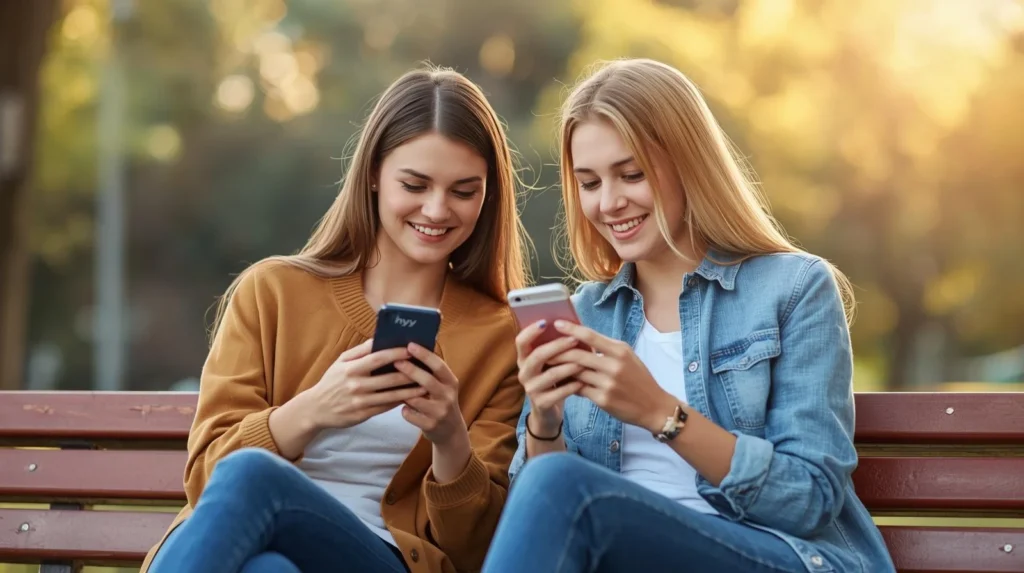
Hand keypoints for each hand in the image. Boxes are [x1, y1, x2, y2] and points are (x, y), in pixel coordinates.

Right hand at [304, 339, 427, 429]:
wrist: (316, 408)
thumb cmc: (332, 381)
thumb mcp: (341, 362)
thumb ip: (360, 350)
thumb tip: (380, 338)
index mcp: (351, 368)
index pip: (379, 358)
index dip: (397, 353)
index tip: (412, 349)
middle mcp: (356, 385)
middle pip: (390, 378)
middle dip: (410, 373)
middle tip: (426, 367)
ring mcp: (360, 401)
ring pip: (392, 395)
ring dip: (411, 390)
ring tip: (426, 384)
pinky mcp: (363, 414)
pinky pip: (387, 407)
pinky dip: (401, 401)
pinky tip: (413, 397)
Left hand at [395, 343, 467, 445]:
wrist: (450, 431)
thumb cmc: (440, 401)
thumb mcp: (443, 385)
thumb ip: (431, 372)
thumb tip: (409, 350)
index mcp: (451, 382)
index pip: (438, 365)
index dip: (424, 354)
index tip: (410, 345)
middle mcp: (448, 396)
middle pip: (427, 381)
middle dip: (411, 370)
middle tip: (396, 361)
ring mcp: (440, 412)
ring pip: (416, 399)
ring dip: (403, 392)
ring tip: (393, 386)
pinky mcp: (431, 425)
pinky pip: (409, 414)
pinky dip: (404, 409)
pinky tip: (403, 407)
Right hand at [515, 320, 584, 434]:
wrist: (548, 411)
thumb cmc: (554, 379)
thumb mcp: (552, 362)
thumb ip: (557, 347)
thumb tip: (575, 326)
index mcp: (524, 358)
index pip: (521, 341)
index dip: (531, 331)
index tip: (546, 322)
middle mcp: (524, 372)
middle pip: (537, 356)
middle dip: (557, 346)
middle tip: (574, 339)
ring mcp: (531, 389)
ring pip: (551, 374)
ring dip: (569, 366)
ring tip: (584, 362)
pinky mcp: (541, 403)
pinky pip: (559, 393)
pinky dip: (572, 386)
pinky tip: (583, 382)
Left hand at [548, 320, 673, 431]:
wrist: (654, 406)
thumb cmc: (639, 379)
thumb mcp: (628, 357)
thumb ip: (606, 348)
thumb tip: (580, 339)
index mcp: (620, 350)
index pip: (590, 336)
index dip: (571, 329)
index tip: (556, 324)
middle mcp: (614, 365)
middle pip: (577, 355)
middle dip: (558, 352)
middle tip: (544, 349)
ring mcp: (608, 383)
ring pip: (575, 373)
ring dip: (560, 369)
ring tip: (547, 365)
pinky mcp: (603, 399)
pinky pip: (579, 389)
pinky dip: (568, 385)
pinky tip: (560, 382)